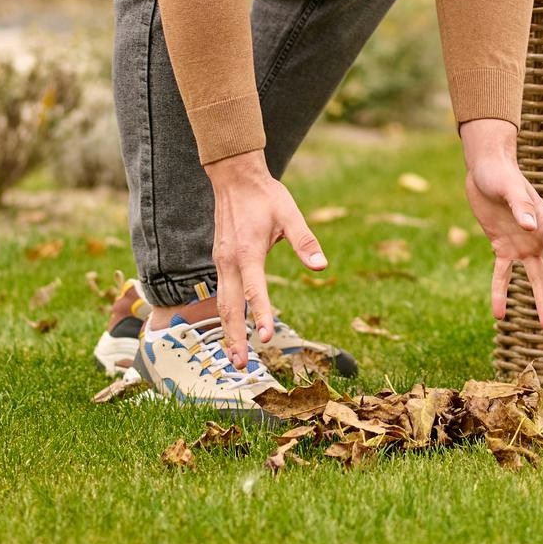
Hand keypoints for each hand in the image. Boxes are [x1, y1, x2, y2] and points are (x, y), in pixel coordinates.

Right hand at [208, 149, 327, 367]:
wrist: (234, 178)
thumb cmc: (265, 196)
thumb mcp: (290, 214)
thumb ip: (305, 242)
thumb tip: (322, 267)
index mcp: (248, 252)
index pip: (255, 290)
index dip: (261, 314)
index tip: (267, 337)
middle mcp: (230, 261)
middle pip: (230, 306)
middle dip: (235, 337)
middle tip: (242, 365)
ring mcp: (221, 262)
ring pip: (223, 303)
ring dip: (228, 330)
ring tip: (236, 357)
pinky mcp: (220, 261)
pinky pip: (221, 292)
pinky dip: (226, 314)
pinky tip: (233, 328)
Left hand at [460, 119, 542, 329]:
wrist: (485, 167)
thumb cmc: (500, 173)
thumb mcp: (508, 187)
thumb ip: (519, 205)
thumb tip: (529, 226)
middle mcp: (537, 237)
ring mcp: (522, 244)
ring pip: (535, 278)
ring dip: (540, 301)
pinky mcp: (503, 247)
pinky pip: (503, 275)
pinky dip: (501, 293)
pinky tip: (499, 314)